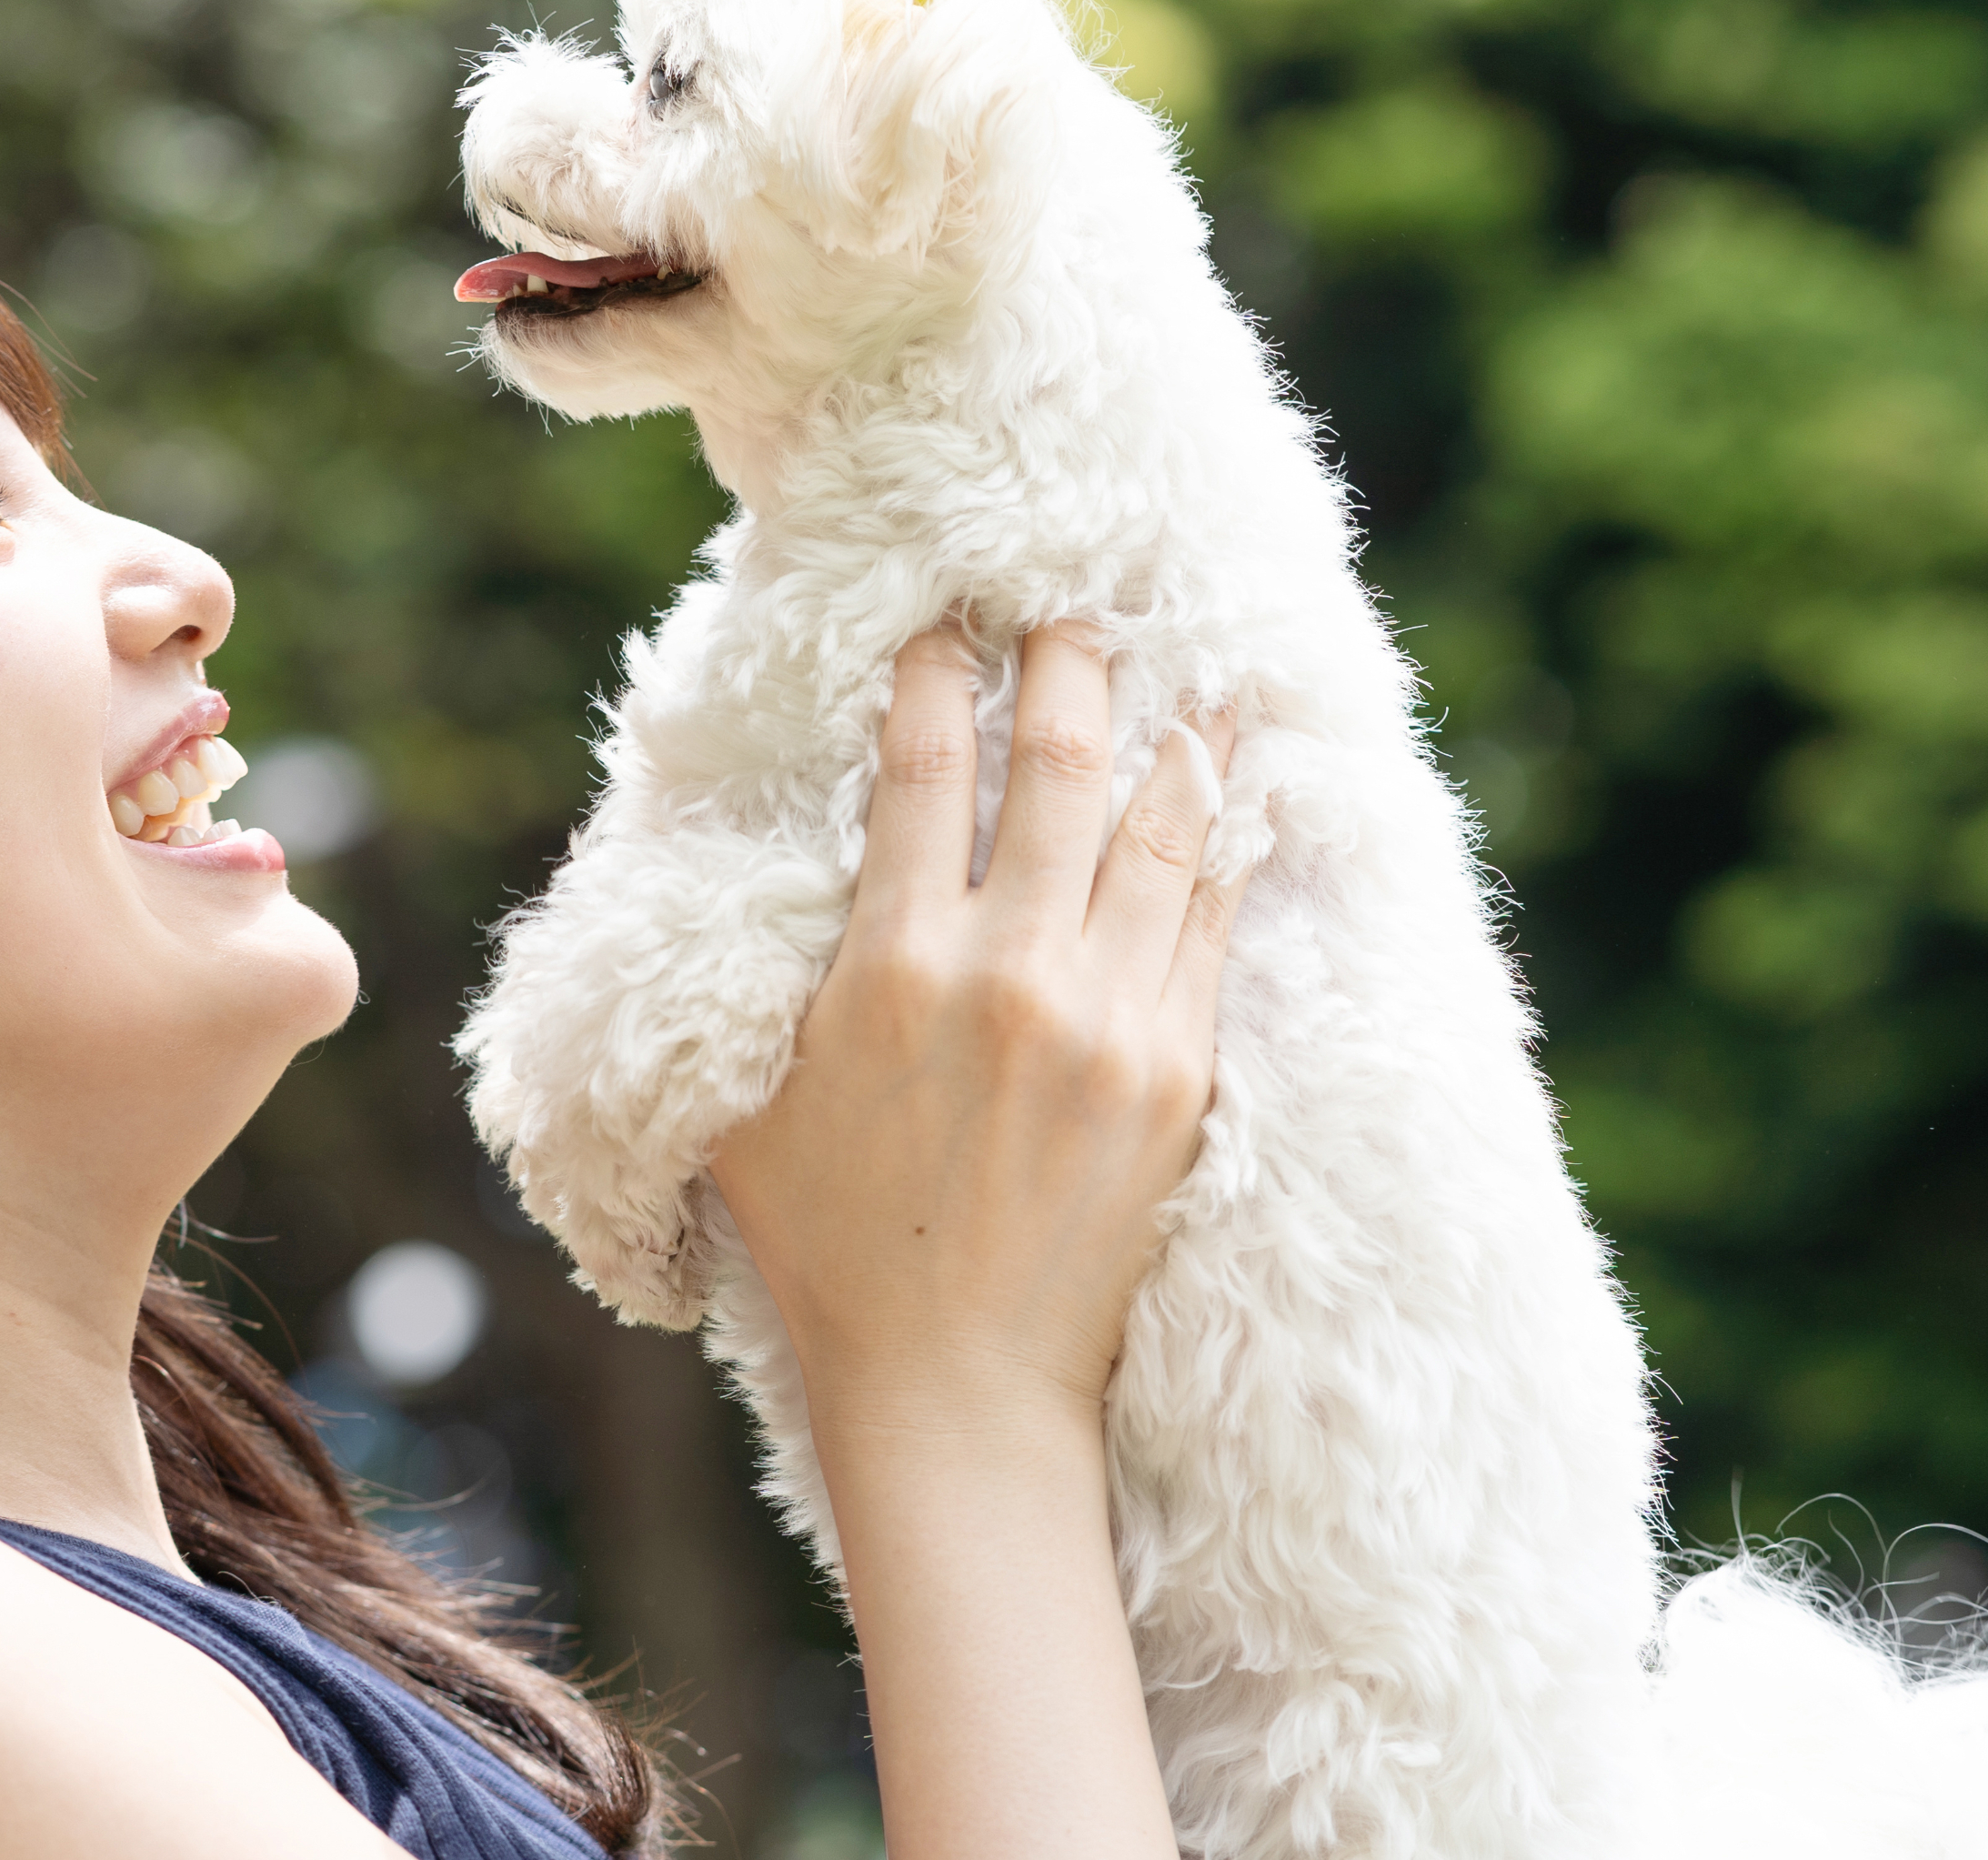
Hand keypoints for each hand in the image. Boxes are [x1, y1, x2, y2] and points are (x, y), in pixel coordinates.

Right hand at [709, 621, 1238, 1440]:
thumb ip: (761, 972)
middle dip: (1070, 662)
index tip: (948, 619)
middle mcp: (1008, 974)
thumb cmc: (833, 1243)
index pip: (924, 765)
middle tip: (1077, 604)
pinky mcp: (1180, 1072)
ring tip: (1191, 663)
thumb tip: (750, 860)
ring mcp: (1109, 1021)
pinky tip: (1238, 787)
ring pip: (1158, 827)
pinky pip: (1214, 921)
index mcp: (890, 965)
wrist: (958, 1383)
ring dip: (1172, 729)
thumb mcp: (752, 1096)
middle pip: (1057, 764)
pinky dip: (1227, 840)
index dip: (938, 673)